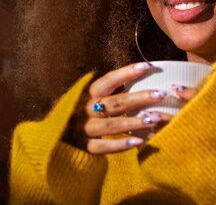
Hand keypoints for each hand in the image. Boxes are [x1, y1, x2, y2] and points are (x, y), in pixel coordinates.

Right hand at [67, 62, 197, 154]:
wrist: (54, 139)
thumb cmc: (80, 115)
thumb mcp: (90, 100)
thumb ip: (110, 93)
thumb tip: (141, 77)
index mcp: (87, 95)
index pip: (108, 81)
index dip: (126, 73)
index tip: (147, 66)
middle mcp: (84, 110)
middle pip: (115, 103)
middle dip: (139, 98)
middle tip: (161, 94)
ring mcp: (84, 130)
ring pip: (111, 125)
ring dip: (135, 121)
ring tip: (155, 118)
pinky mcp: (84, 148)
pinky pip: (103, 147)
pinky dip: (120, 145)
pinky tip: (138, 142)